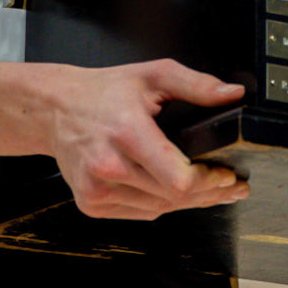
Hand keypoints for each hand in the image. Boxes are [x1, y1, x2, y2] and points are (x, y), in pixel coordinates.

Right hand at [48, 59, 248, 220]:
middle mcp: (108, 166)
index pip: (177, 179)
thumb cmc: (102, 93)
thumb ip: (196, 85)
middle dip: (208, 192)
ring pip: (159, 209)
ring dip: (188, 202)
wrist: (55, 109)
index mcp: (126, 133)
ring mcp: (97, 189)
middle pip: (173, 197)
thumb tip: (231, 95)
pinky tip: (176, 194)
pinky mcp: (91, 203)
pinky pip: (141, 212)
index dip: (207, 182)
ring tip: (211, 191)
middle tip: (231, 185)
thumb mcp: (153, 75)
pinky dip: (162, 204)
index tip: (225, 175)